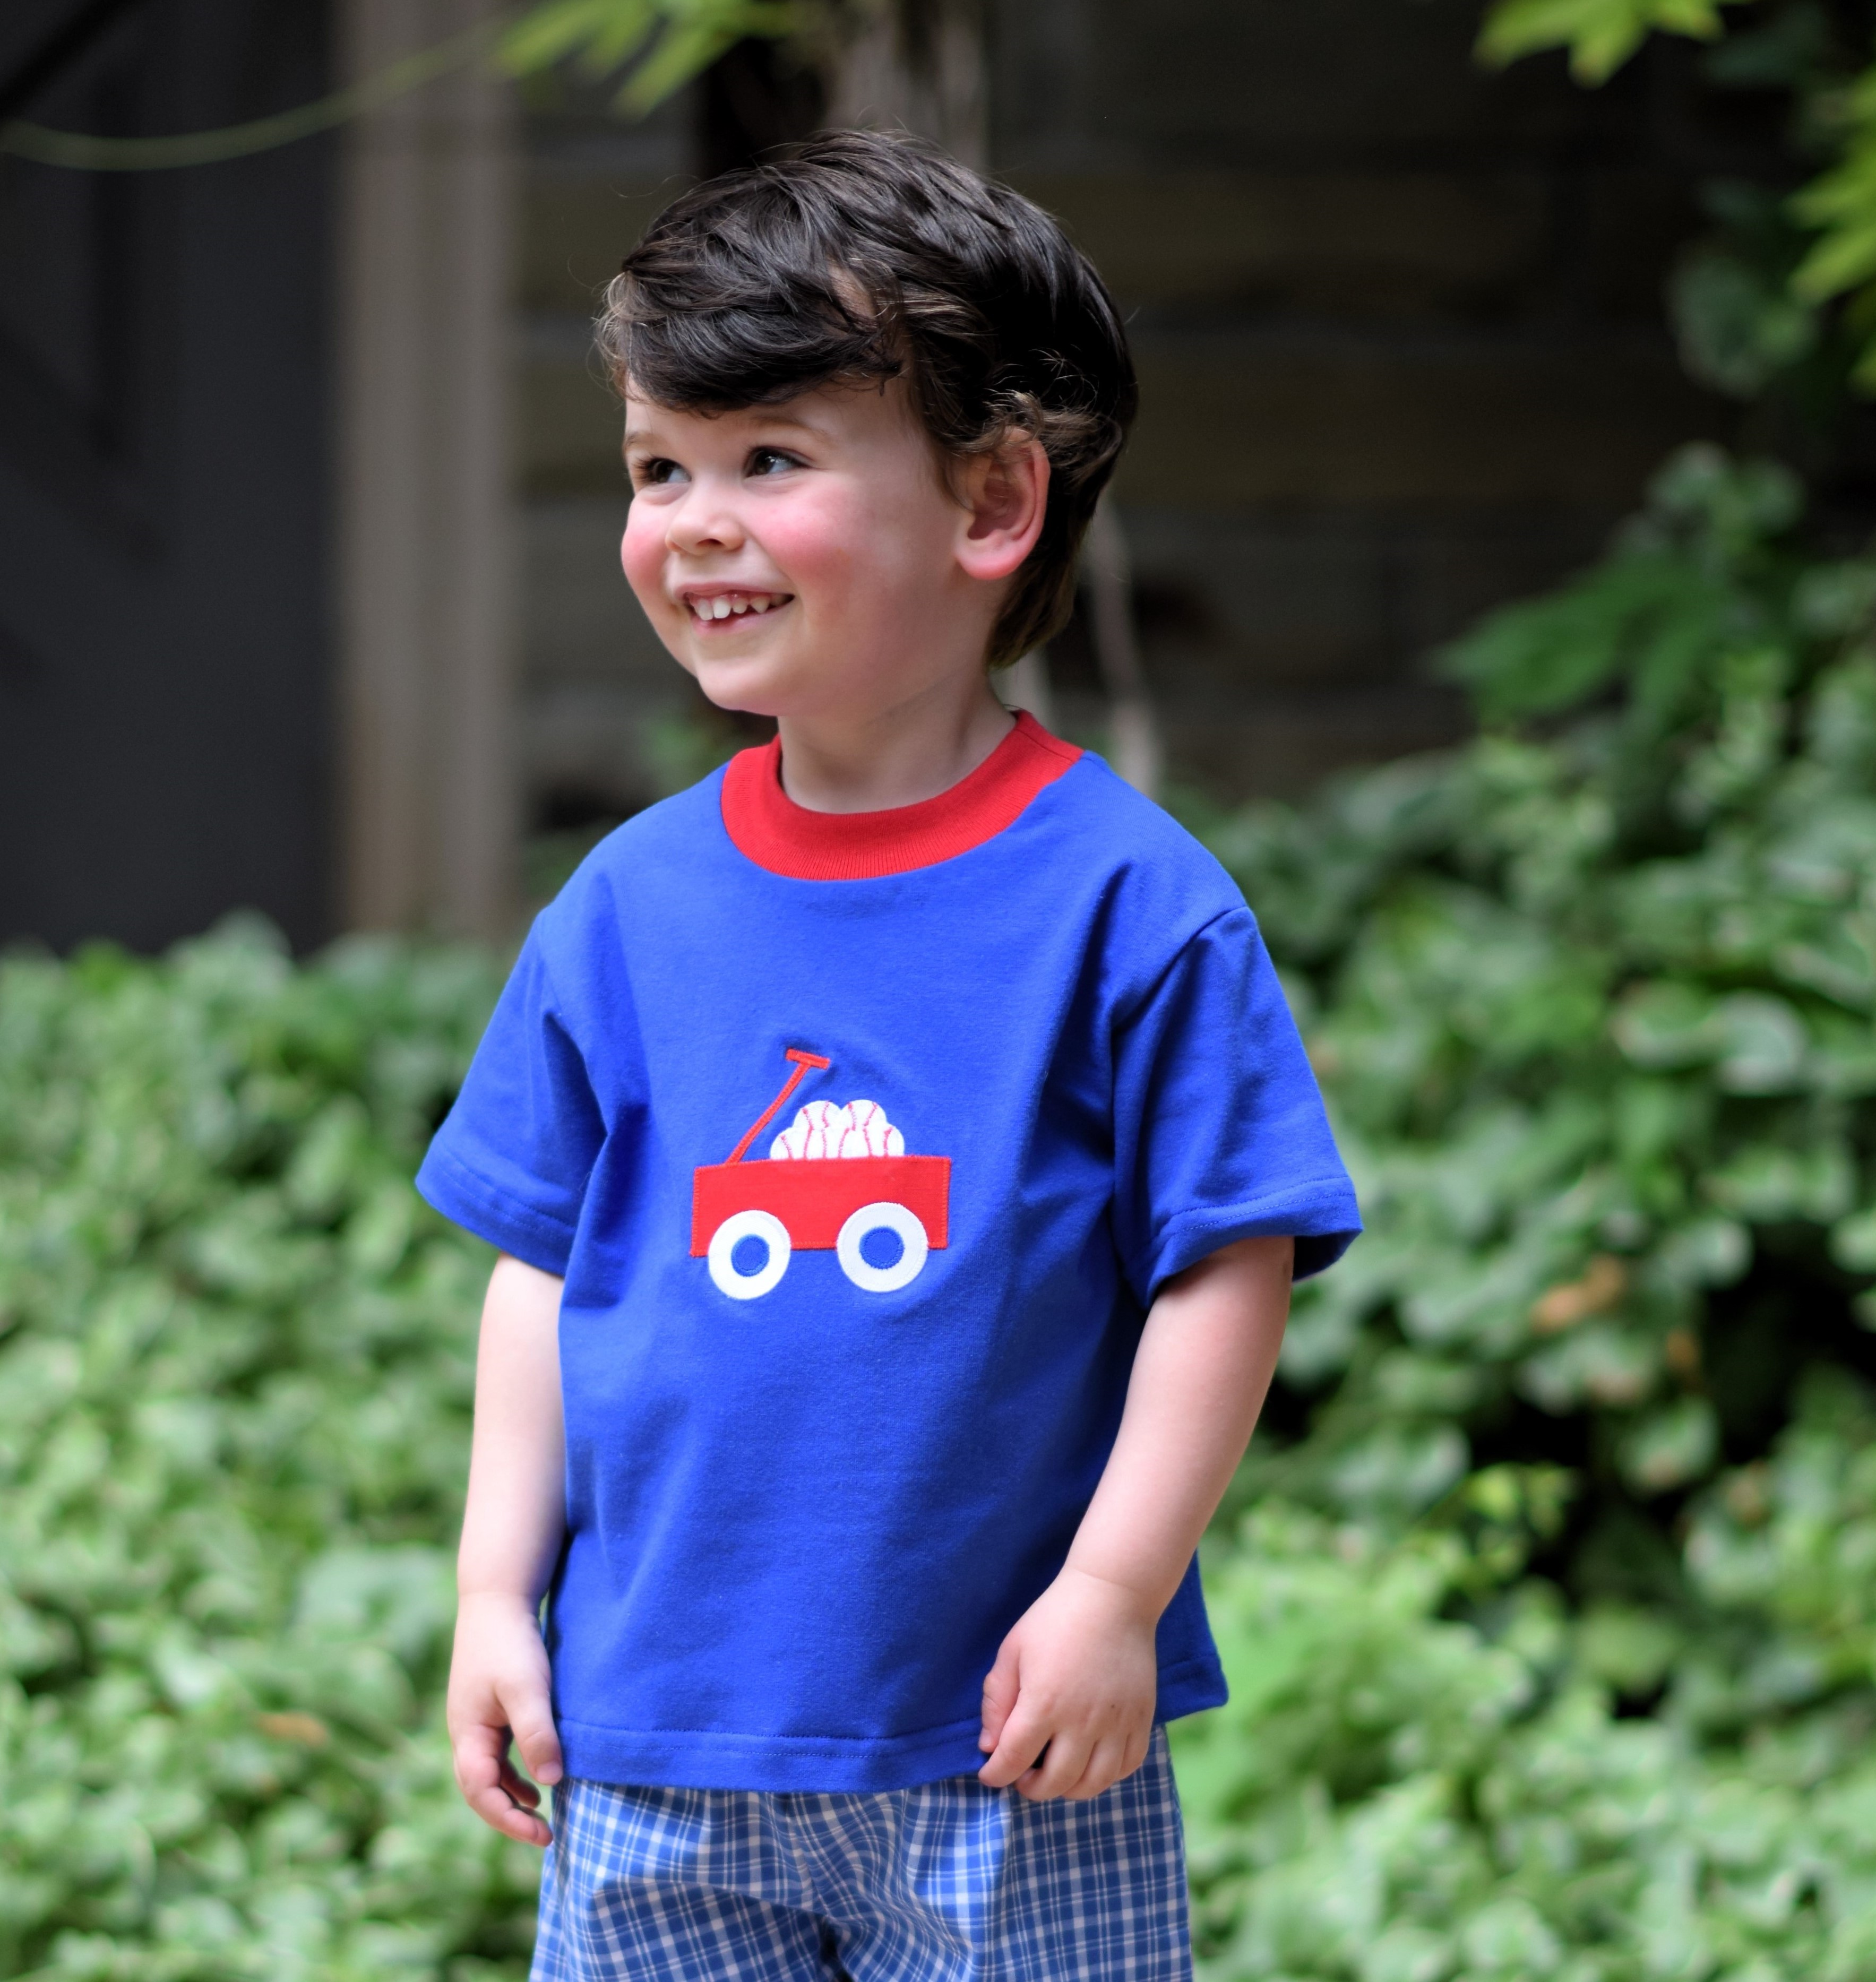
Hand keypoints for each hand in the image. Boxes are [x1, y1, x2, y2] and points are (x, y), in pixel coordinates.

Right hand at [447, 1590, 563, 1845]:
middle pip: (479, 1790)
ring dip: (510, 1798)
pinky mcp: (488, 1711)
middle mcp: (465, 1734)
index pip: (481, 1793)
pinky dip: (513, 1776)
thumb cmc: (510, 1643)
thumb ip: (536, 1733)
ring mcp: (475, 1723)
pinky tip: (535, 1783)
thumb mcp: (526, 1688)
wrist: (497, 1599)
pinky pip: (496, 1757)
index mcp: (467, 1734)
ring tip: (541, 1817)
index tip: (542, 1834)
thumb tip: (550, 1783)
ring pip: (487, 1775)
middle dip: (508, 1818)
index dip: (509, 1820)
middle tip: (545, 1835)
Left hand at [976, 1566, 1158, 1800]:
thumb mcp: (1012, 1651)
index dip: (996, 1775)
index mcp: (1045, 1703)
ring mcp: (1117, 1723)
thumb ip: (996, 1702)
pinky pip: (1127, 1767)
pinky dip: (1107, 1777)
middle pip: (1055, 1782)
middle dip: (1030, 1789)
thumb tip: (989, 1747)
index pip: (1014, 1759)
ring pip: (1093, 1784)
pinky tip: (1090, 1762)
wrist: (1112, 1596)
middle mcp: (1083, 1721)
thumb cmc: (1055, 1620)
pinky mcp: (1142, 1718)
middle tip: (1022, 1776)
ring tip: (1055, 1774)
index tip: (989, 1775)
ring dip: (1068, 1789)